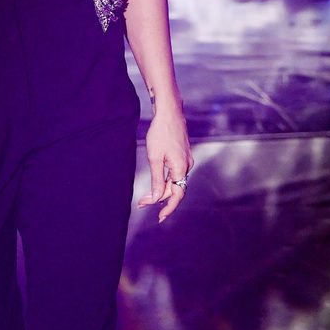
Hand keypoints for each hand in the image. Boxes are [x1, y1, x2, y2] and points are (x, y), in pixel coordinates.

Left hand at [137, 102, 192, 223]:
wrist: (169, 112)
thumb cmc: (160, 133)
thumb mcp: (155, 158)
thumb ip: (157, 179)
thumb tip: (157, 198)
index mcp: (181, 167)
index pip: (177, 194)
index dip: (168, 208)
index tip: (160, 218)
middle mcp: (187, 165)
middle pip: (175, 188)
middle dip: (159, 198)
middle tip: (142, 203)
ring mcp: (186, 160)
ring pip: (175, 181)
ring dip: (162, 189)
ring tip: (146, 196)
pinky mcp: (183, 155)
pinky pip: (176, 173)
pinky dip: (166, 180)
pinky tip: (156, 182)